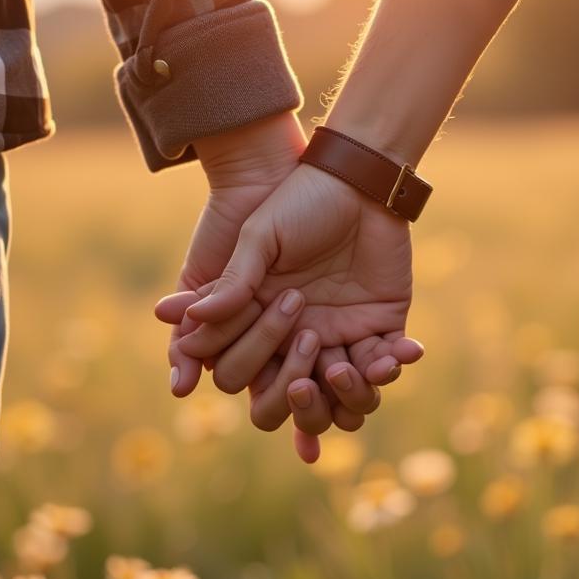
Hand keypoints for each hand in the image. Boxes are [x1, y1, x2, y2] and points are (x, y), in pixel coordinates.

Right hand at [173, 161, 422, 452]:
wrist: (356, 178)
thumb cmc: (299, 202)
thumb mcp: (259, 238)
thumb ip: (231, 281)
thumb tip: (181, 319)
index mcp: (262, 322)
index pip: (245, 371)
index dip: (250, 370)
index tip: (267, 345)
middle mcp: (299, 338)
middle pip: (294, 401)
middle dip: (301, 399)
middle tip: (309, 348)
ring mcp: (343, 334)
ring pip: (344, 397)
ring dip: (349, 394)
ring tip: (345, 366)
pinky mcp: (382, 325)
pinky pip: (386, 364)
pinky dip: (392, 365)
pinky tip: (397, 350)